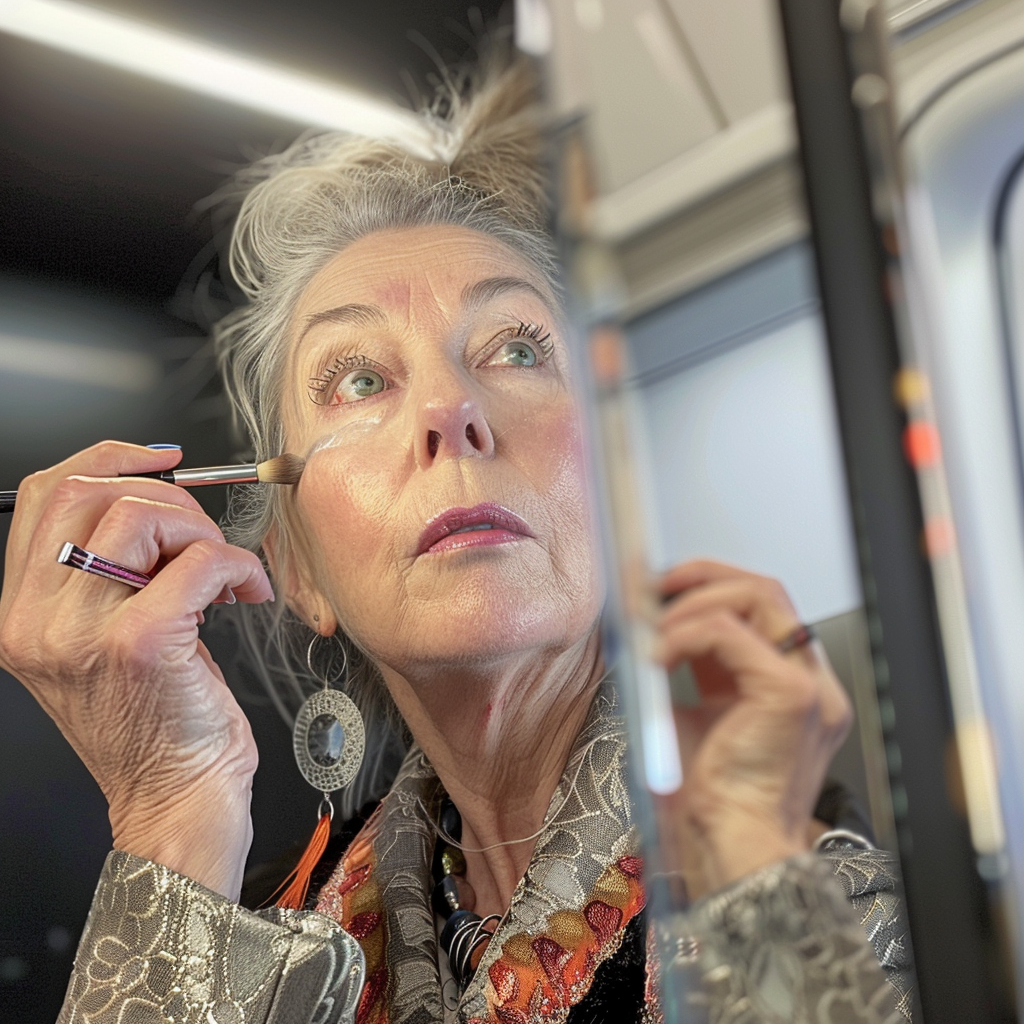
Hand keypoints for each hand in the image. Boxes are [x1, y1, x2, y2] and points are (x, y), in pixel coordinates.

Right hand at [0, 442, 273, 897]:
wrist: (175, 801)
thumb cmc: (157, 723)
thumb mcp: (104, 640)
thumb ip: (108, 571)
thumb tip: (157, 502)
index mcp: (22, 612)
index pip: (46, 495)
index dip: (110, 458)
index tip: (163, 460)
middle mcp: (36, 621)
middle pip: (90, 493)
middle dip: (167, 497)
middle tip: (203, 537)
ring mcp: (82, 633)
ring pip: (141, 516)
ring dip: (202, 531)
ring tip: (223, 572)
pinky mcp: (141, 645)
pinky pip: (200, 562)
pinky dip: (237, 565)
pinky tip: (247, 592)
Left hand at [653, 559, 851, 898]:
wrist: (728, 849)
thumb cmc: (709, 798)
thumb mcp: (688, 713)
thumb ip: (681, 666)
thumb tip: (643, 620)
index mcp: (787, 684)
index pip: (760, 607)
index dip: (707, 587)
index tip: (660, 588)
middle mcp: (810, 680)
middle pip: (765, 589)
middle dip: (700, 576)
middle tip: (649, 587)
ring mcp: (809, 685)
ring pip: (756, 595)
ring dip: (689, 601)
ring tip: (649, 626)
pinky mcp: (790, 695)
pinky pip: (729, 631)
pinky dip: (683, 633)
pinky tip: (656, 656)